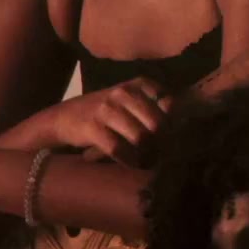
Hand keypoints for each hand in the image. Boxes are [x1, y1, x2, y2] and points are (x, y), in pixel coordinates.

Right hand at [22, 77, 171, 165]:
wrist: (64, 118)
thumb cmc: (104, 113)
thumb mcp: (129, 100)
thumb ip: (154, 106)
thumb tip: (185, 127)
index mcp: (138, 84)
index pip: (170, 104)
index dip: (174, 125)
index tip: (173, 138)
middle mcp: (124, 93)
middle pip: (157, 124)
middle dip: (161, 143)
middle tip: (161, 155)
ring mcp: (107, 110)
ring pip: (140, 138)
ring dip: (146, 155)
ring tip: (148, 162)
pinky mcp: (93, 128)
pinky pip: (119, 149)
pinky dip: (128, 161)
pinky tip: (131, 164)